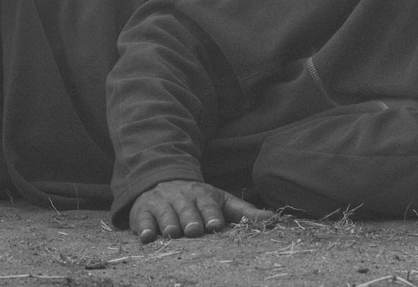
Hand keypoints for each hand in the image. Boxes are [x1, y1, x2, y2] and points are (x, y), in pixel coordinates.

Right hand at [128, 179, 277, 241]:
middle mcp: (182, 197)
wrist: (163, 181)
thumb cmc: (199, 200)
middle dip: (190, 219)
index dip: (211, 214)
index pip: (208, 205)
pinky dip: (145, 228)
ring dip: (169, 223)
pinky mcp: (143, 211)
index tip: (215, 225)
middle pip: (187, 209)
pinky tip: (147, 236)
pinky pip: (142, 219)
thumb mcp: (223, 201)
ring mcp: (161, 203)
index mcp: (203, 195)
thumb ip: (246, 213)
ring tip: (172, 233)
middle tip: (193, 230)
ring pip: (165, 214)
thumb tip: (275, 220)